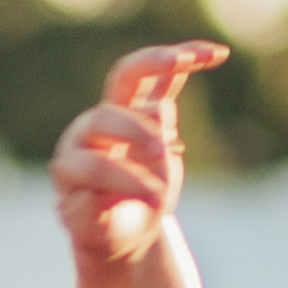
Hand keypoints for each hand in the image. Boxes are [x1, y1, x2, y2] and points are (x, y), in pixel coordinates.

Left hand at [49, 40, 224, 270]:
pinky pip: (165, 77)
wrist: (121, 220)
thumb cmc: (109, 229)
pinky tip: (216, 53)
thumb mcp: (98, 234)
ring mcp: (117, 112)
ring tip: (185, 59)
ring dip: (158, 65)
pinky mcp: (146, 106)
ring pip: (131, 76)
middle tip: (160, 153)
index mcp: (71, 162)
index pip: (97, 164)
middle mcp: (89, 130)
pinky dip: (189, 61)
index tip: (157, 206)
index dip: (128, 181)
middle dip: (137, 133)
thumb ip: (91, 217)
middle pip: (108, 114)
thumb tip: (93, 194)